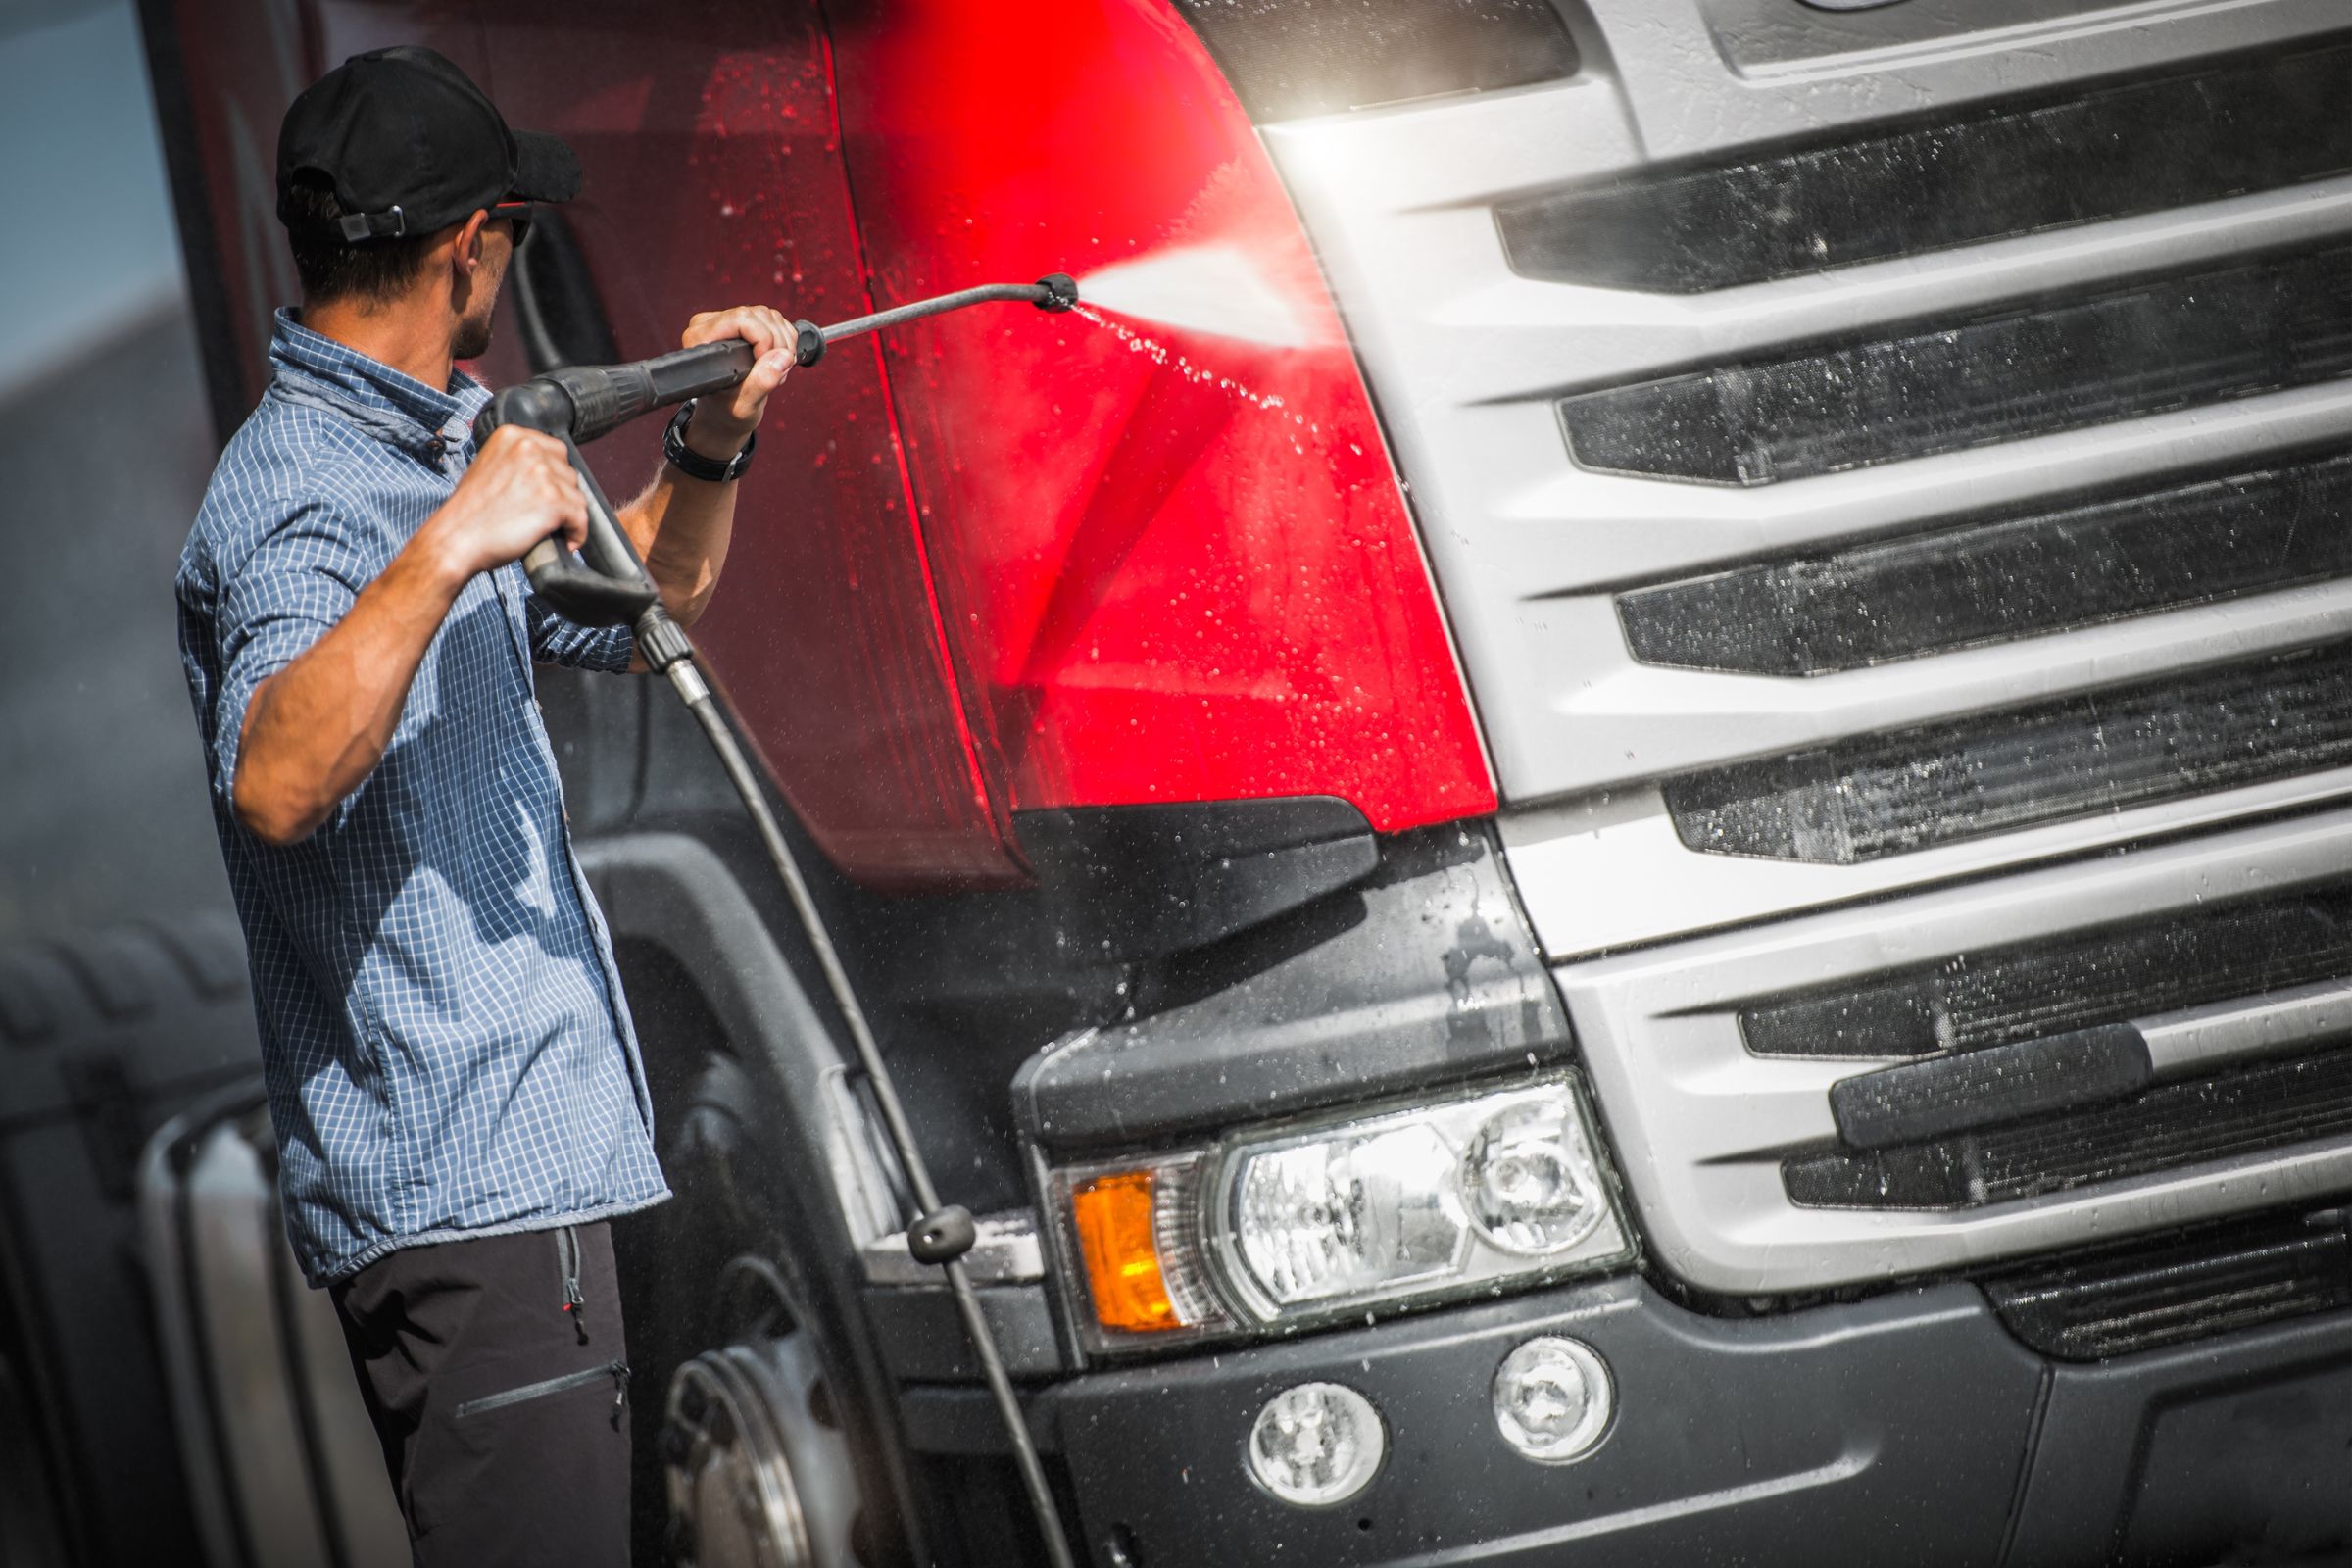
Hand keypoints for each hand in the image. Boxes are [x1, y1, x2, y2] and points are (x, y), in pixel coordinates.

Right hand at [424, 425, 588, 579]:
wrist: (455, 539)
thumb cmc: (469, 512)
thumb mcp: (489, 467)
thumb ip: (517, 461)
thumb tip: (549, 470)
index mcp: (512, 435)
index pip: (555, 451)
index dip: (555, 476)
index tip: (549, 493)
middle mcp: (528, 448)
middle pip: (569, 472)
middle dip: (562, 495)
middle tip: (547, 514)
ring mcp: (542, 473)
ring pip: (577, 496)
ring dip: (568, 516)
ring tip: (550, 529)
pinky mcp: (552, 500)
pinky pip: (581, 518)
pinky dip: (577, 533)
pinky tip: (566, 541)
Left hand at [678, 305, 794, 460]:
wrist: (726, 411)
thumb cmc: (726, 409)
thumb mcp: (743, 405)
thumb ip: (761, 383)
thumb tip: (782, 357)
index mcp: (701, 339)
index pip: (741, 318)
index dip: (763, 338)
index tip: (765, 362)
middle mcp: (712, 324)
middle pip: (759, 315)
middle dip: (777, 344)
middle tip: (777, 372)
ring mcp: (729, 321)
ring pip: (771, 316)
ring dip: (784, 344)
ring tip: (776, 370)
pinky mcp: (745, 322)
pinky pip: (776, 320)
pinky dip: (786, 340)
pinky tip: (776, 361)